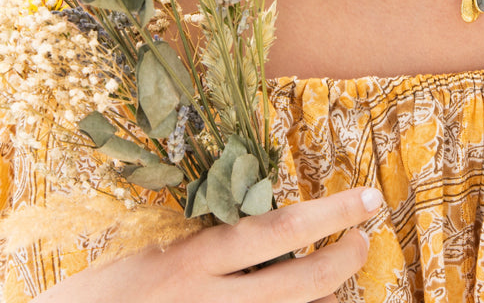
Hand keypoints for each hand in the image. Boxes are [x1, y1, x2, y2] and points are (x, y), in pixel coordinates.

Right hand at [34, 187, 382, 302]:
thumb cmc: (108, 289)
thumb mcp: (159, 250)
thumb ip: (214, 239)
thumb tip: (268, 223)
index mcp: (199, 256)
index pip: (283, 227)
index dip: (333, 212)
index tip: (368, 198)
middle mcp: (212, 298)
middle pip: (302, 281)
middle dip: (345, 258)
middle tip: (365, 238)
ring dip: (328, 300)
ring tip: (342, 279)